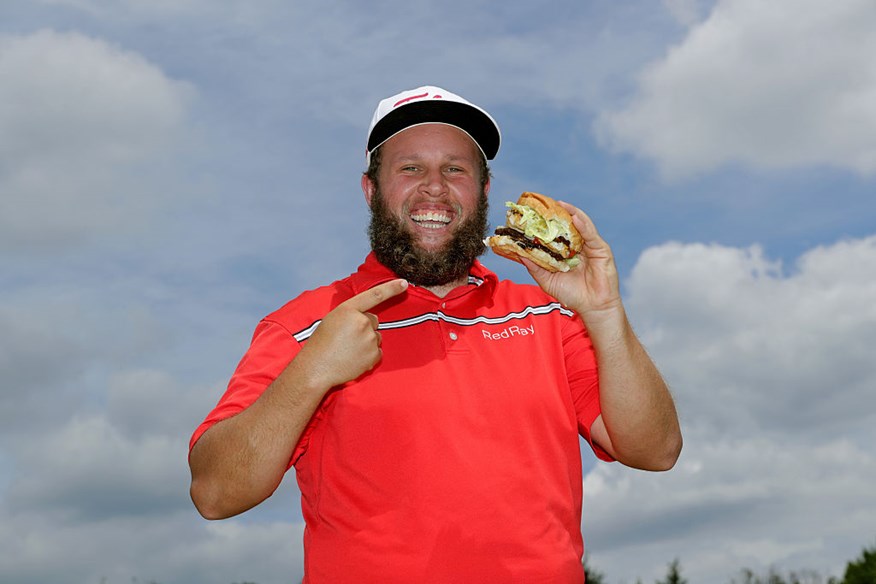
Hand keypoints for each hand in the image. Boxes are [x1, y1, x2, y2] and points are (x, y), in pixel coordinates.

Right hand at [297, 279, 407, 388]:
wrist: (316, 368)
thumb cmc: (321, 344)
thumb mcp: (332, 320)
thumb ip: (351, 314)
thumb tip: (367, 318)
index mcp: (349, 310)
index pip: (374, 295)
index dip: (391, 288)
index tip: (404, 283)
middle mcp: (362, 322)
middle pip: (373, 320)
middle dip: (365, 327)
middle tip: (347, 339)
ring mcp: (370, 339)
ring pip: (376, 337)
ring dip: (366, 342)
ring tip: (348, 350)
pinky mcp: (374, 355)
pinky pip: (377, 352)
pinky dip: (368, 356)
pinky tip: (354, 359)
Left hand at [521, 201, 621, 320]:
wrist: (592, 308)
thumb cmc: (572, 295)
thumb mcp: (547, 280)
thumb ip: (535, 266)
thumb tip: (519, 253)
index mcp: (565, 252)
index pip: (554, 233)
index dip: (544, 223)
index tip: (532, 214)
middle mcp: (577, 246)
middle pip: (567, 225)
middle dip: (557, 213)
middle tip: (544, 204)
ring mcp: (590, 246)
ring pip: (580, 224)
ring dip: (570, 213)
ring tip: (559, 204)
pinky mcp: (601, 249)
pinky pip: (591, 234)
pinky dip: (583, 224)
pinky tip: (574, 217)